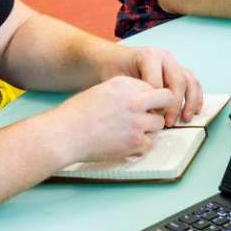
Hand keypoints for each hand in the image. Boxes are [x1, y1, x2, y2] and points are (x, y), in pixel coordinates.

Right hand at [46, 76, 175, 162]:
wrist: (65, 134)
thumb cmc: (77, 114)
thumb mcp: (102, 90)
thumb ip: (125, 91)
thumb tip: (144, 99)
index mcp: (125, 84)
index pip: (152, 87)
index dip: (149, 98)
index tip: (143, 106)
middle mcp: (134, 100)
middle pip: (166, 100)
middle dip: (160, 108)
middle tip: (149, 116)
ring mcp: (137, 121)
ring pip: (159, 124)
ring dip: (149, 129)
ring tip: (130, 132)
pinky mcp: (136, 141)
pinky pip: (150, 144)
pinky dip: (140, 146)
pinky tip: (125, 143)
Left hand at [111, 47, 202, 124]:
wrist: (114, 60)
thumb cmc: (114, 70)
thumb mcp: (117, 81)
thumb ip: (131, 93)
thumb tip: (144, 114)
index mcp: (149, 56)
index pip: (158, 82)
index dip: (155, 102)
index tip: (150, 117)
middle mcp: (164, 57)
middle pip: (177, 81)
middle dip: (174, 104)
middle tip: (168, 122)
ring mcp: (174, 63)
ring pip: (189, 81)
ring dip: (189, 102)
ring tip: (185, 118)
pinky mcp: (179, 72)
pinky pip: (193, 83)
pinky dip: (196, 98)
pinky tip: (195, 111)